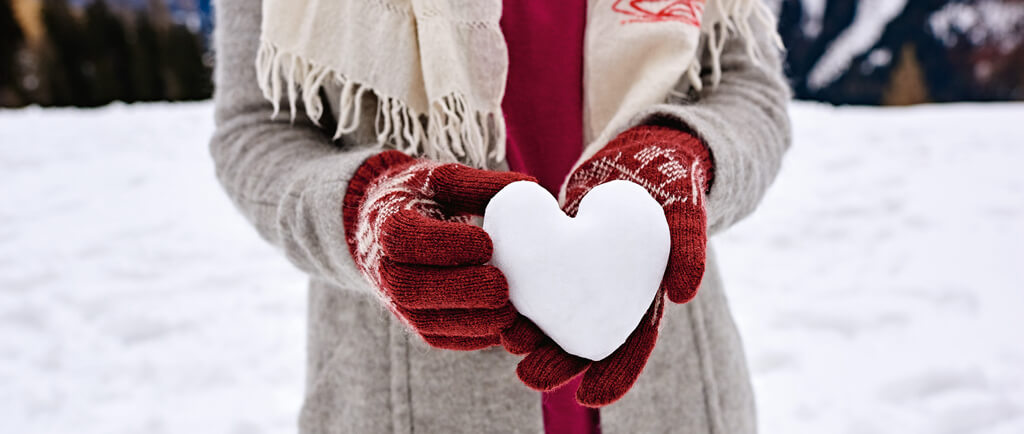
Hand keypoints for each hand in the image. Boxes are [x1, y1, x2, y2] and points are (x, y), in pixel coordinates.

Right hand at [343, 150, 535, 349]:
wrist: (385, 226)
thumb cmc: (420, 197)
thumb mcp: (441, 179)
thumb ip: (478, 185)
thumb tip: (529, 188)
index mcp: (386, 223)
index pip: (404, 238)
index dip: (443, 244)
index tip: (486, 243)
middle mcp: (383, 267)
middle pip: (410, 288)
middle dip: (459, 291)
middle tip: (502, 287)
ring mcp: (395, 300)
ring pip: (425, 322)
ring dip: (469, 322)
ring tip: (509, 313)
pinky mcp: (413, 322)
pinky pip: (439, 338)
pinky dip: (471, 337)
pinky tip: (503, 326)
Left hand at [502, 125, 712, 405]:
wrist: (643, 152)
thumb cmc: (674, 184)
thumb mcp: (688, 212)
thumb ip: (690, 249)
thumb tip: (682, 296)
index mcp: (646, 295)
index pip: (631, 345)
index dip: (614, 375)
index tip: (591, 398)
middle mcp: (612, 291)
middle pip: (584, 338)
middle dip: (558, 363)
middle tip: (530, 376)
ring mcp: (583, 272)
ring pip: (556, 313)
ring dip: (533, 335)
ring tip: (508, 344)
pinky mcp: (558, 249)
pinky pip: (537, 276)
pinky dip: (520, 292)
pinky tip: (496, 302)